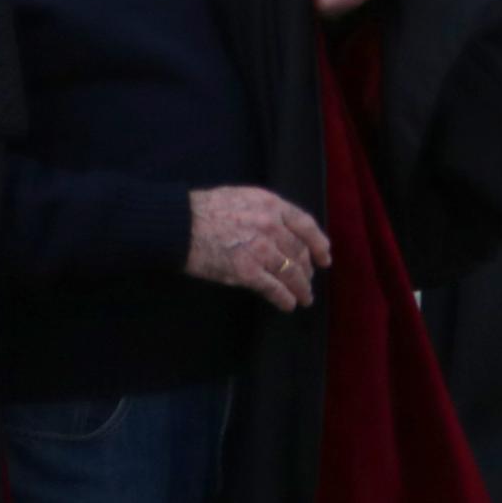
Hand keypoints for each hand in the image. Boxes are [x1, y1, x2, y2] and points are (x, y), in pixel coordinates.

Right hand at [187, 185, 331, 312]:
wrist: (177, 225)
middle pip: (299, 252)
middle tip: (308, 281)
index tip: (324, 258)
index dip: (319, 244)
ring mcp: (261, 250)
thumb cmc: (203, 210)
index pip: (306, 225)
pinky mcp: (247, 271)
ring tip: (304, 298)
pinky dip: (284, 298)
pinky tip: (289, 305)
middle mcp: (272, 226)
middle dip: (307, 270)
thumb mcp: (242, 197)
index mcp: (272, 205)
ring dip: (301, 288)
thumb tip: (281, 227)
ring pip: (291, 272)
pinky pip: (274, 288)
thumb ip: (265, 210)